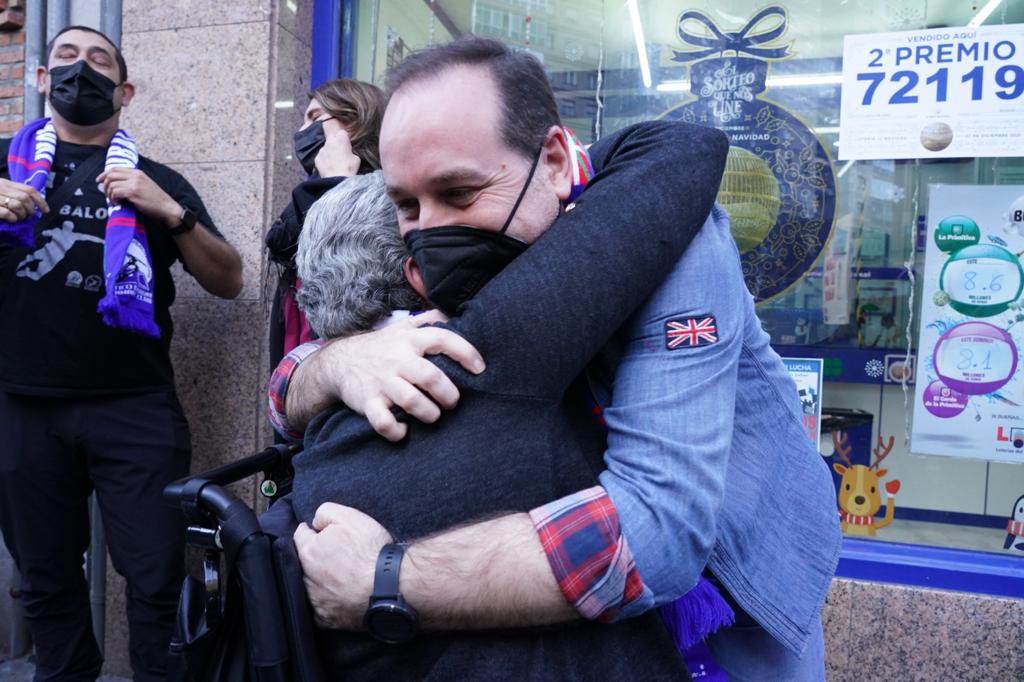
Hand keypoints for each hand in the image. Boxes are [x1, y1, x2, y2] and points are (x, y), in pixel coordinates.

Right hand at [0, 178, 47, 222]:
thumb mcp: (3, 192)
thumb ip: (15, 194)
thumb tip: (35, 205)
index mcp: (5, 183)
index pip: (29, 189)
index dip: (40, 201)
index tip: (46, 210)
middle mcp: (1, 188)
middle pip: (25, 198)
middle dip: (30, 210)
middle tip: (28, 217)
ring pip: (17, 205)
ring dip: (22, 215)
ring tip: (19, 218)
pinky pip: (7, 213)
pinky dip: (13, 218)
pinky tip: (11, 220)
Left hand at [97, 168, 179, 226]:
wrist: (166, 207)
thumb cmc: (155, 199)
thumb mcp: (144, 185)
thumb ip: (132, 181)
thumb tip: (116, 184)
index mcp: (137, 172)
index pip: (115, 168)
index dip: (104, 174)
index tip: (99, 181)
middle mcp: (135, 176)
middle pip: (110, 175)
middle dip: (104, 185)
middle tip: (106, 194)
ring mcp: (134, 183)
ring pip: (112, 184)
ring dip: (109, 194)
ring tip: (114, 201)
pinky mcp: (133, 192)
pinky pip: (116, 192)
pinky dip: (114, 198)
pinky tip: (118, 203)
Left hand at [293, 503, 393, 629]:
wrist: (390, 585)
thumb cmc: (370, 550)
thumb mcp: (349, 516)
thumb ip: (325, 512)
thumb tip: (314, 522)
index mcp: (308, 551)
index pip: (300, 534)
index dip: (313, 530)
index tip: (323, 531)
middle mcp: (305, 578)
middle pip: (302, 562)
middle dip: (314, 556)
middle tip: (335, 553)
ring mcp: (315, 601)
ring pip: (308, 586)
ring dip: (317, 579)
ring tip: (339, 574)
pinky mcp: (326, 619)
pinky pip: (318, 609)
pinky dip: (324, 602)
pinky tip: (338, 594)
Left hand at [315, 119, 361, 177]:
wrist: (337, 179)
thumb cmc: (349, 168)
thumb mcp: (356, 158)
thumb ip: (350, 151)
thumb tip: (348, 153)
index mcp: (341, 139)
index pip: (342, 133)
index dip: (344, 139)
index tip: (347, 145)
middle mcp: (330, 141)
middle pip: (332, 137)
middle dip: (335, 142)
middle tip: (339, 151)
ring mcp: (322, 149)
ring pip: (325, 147)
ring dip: (329, 151)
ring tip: (333, 161)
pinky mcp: (317, 158)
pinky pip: (321, 157)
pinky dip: (324, 160)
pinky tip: (328, 167)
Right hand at [317, 310, 484, 440]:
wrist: (339, 361)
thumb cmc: (382, 346)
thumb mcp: (403, 327)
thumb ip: (429, 320)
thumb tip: (455, 313)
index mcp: (409, 340)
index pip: (442, 339)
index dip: (465, 352)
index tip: (480, 368)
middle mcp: (397, 359)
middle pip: (430, 377)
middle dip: (449, 394)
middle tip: (452, 402)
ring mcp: (382, 381)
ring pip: (411, 401)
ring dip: (429, 413)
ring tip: (433, 415)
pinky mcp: (368, 402)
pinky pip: (383, 422)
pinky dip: (397, 431)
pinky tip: (404, 430)